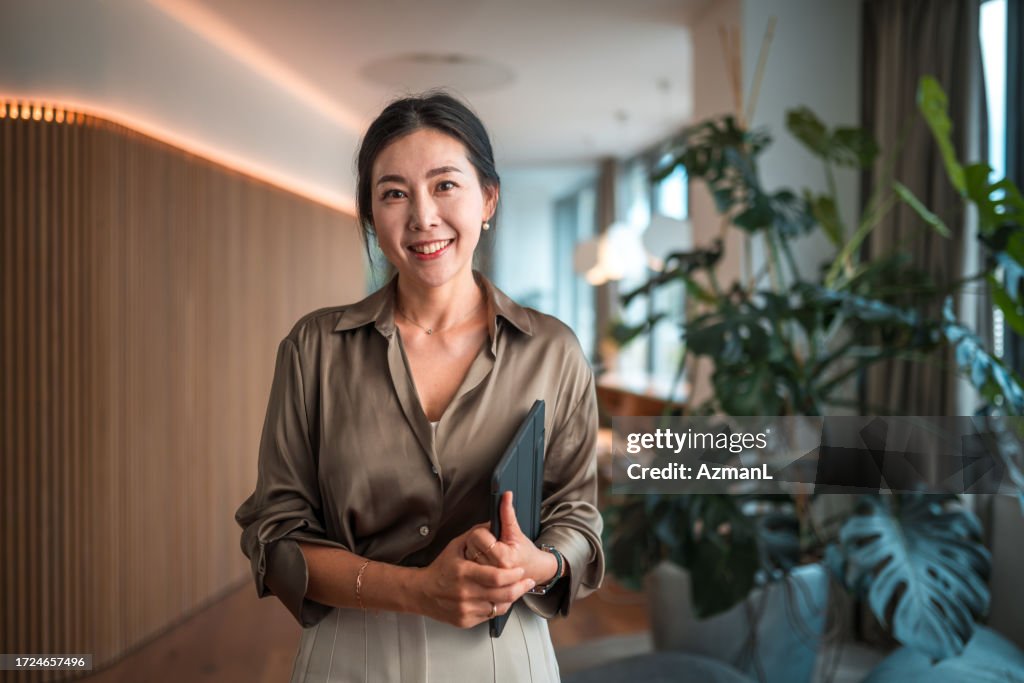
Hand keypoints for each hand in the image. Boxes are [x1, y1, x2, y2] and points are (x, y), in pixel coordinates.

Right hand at [411, 523, 535, 627]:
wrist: (422, 592)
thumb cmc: (440, 568)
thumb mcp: (455, 546)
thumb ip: (476, 535)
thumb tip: (494, 523)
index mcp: (463, 573)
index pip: (497, 578)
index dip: (513, 575)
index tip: (521, 571)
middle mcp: (465, 593)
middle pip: (502, 594)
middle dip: (520, 587)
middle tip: (528, 581)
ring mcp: (466, 609)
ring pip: (499, 606)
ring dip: (512, 597)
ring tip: (518, 588)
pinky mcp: (466, 620)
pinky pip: (490, 615)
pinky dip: (500, 606)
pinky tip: (503, 597)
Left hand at [463, 492, 558, 586]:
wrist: (533, 572)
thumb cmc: (525, 553)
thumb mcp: (516, 532)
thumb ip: (507, 514)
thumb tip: (506, 495)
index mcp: (504, 558)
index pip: (479, 537)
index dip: (483, 533)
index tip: (490, 535)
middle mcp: (495, 572)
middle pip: (471, 547)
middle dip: (477, 543)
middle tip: (489, 545)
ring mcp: (489, 582)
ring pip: (467, 558)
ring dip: (473, 554)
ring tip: (486, 555)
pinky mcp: (483, 587)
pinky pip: (469, 571)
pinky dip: (472, 566)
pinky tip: (481, 565)